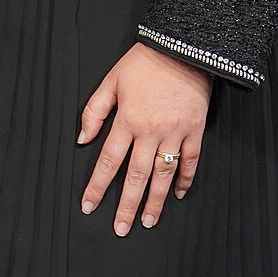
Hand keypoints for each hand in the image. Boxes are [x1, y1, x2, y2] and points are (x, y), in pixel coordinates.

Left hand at [78, 43, 210, 234]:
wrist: (181, 48)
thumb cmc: (143, 63)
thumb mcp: (110, 81)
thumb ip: (94, 111)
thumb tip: (81, 139)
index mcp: (127, 120)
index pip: (108, 161)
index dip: (97, 186)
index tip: (88, 205)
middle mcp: (150, 132)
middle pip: (135, 176)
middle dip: (125, 205)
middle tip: (120, 228)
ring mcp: (175, 133)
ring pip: (163, 175)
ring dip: (155, 201)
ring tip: (147, 221)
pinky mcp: (195, 130)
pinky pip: (191, 161)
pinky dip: (185, 179)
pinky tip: (178, 194)